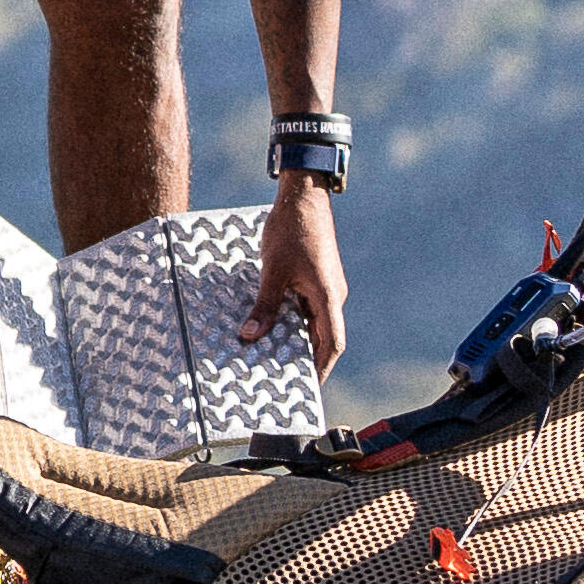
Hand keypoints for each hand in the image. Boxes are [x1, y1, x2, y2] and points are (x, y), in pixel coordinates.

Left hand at [243, 181, 348, 369]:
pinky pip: (305, 307)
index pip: (333, 343)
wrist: (303, 196)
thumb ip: (264, 304)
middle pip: (324, 337)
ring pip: (313, 322)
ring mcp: (324, 287)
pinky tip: (269, 326)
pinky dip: (290, 320)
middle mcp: (331, 295)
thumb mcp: (273, 269)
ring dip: (296, 339)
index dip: (322, 367)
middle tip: (285, 379)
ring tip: (272, 358)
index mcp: (328, 295)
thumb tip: (250, 335)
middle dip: (306, 359)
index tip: (310, 387)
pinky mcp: (315, 278)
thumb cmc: (292, 228)